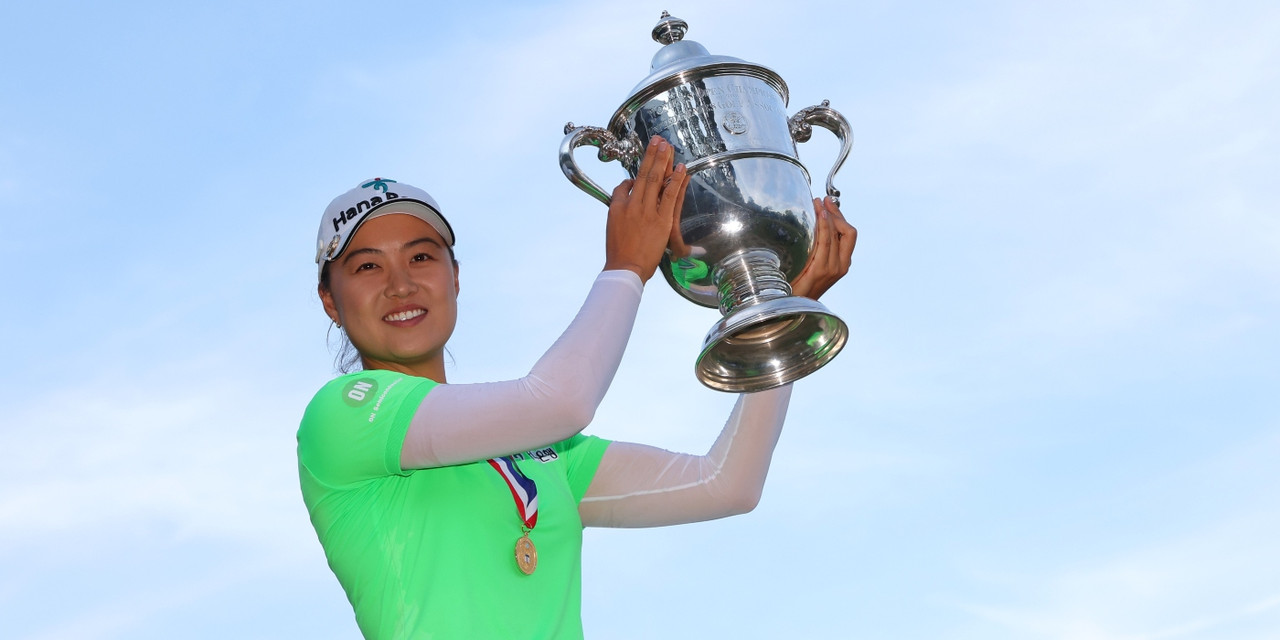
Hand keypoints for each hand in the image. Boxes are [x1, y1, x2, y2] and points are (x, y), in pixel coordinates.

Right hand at [603, 136, 690, 281]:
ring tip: (667, 145)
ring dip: (662, 161)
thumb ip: (619, 211)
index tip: (640, 173)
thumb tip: (626, 194)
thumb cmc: (619, 253)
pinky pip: (669, 195)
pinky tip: (680, 168)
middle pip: (642, 175)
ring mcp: (646, 211)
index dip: (633, 179)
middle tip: (657, 140)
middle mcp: (631, 205)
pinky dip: (675, 181)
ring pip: (655, 180)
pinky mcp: (661, 220)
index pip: (624, 186)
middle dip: (650, 155)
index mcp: (617, 208)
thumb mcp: (612, 228)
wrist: (626, 269)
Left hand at [790, 196, 856, 299]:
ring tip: (818, 204)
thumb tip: (812, 224)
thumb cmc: (800, 284)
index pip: (849, 234)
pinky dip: (825, 227)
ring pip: (836, 235)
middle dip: (836, 213)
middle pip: (847, 232)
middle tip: (822, 201)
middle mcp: (841, 266)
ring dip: (827, 216)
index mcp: (842, 263)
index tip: (829, 203)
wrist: (793, 305)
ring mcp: (832, 268)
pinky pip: (825, 243)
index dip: (841, 216)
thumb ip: (817, 247)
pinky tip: (819, 216)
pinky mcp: (820, 270)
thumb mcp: (812, 263)